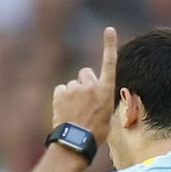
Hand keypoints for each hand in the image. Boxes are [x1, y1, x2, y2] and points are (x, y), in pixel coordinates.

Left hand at [51, 27, 117, 141]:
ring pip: (73, 84)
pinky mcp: (60, 93)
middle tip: (85, 100)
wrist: (77, 141)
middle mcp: (90, 85)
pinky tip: (65, 111)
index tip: (109, 29)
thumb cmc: (96, 131)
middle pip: (85, 73)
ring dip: (73, 93)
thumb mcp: (107, 114)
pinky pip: (61, 90)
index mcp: (106, 90)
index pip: (110, 63)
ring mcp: (74, 88)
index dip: (109, 45)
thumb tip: (94, 96)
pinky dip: (62, 98)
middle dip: (85, 82)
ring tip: (75, 111)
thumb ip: (101, 98)